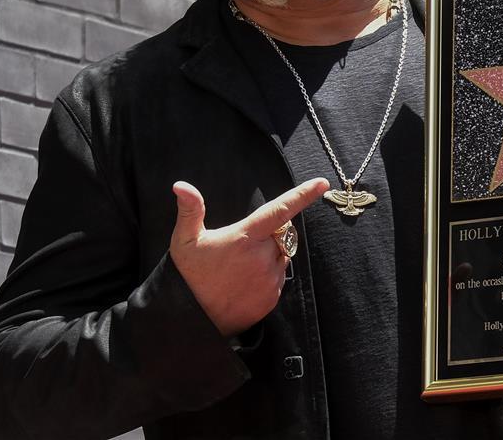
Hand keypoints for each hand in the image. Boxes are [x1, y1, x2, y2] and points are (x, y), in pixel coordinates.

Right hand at [170, 177, 329, 336]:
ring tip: (239, 267)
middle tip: (240, 247)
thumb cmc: (189, 275)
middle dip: (270, 233)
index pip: (280, 210)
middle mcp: (262, 257)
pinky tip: (244, 282)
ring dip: (269, 255)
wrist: (192, 320)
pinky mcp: (271, 298)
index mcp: (245, 237)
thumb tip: (180, 185)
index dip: (303, 194)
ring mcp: (269, 279)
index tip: (322, 183)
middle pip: (281, 234)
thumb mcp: (185, 240)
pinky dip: (268, 275)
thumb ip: (190, 210)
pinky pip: (278, 277)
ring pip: (281, 256)